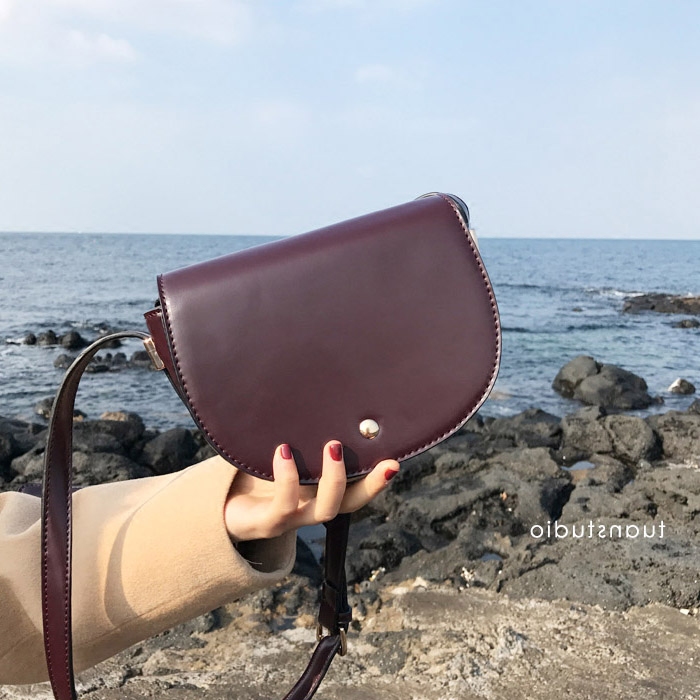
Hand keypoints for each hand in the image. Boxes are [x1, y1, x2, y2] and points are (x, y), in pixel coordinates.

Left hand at [224, 441, 399, 542]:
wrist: (217, 504)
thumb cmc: (250, 470)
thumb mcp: (279, 446)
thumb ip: (295, 427)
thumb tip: (312, 384)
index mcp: (316, 492)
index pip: (355, 490)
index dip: (376, 479)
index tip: (395, 460)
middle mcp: (309, 507)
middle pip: (350, 505)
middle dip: (371, 485)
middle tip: (385, 461)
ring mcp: (291, 518)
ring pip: (324, 510)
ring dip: (332, 479)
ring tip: (332, 445)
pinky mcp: (267, 522)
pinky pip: (284, 504)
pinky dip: (287, 477)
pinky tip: (283, 451)